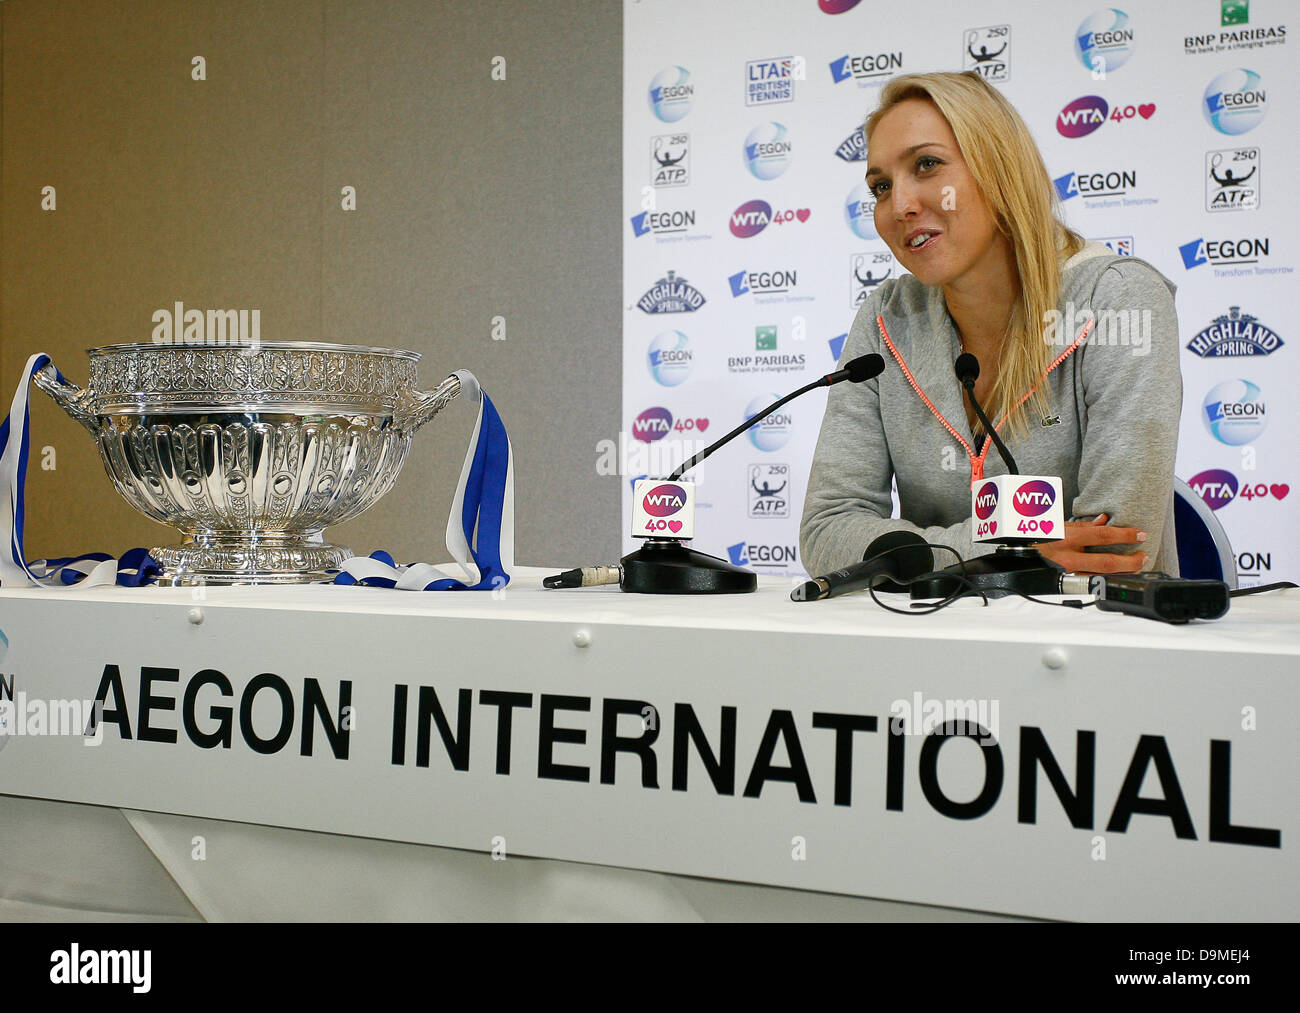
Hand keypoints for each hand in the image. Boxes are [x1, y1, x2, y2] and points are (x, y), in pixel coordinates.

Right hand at [1032, 513, 1147, 574]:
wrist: (1013, 555)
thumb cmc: (1032, 536)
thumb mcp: (1056, 524)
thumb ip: (1083, 525)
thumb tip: (1104, 520)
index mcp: (1067, 537)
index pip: (1103, 535)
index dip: (1125, 535)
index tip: (1140, 535)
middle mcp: (1067, 557)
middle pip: (1106, 562)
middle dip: (1130, 561)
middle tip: (1143, 557)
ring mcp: (1065, 572)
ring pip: (1100, 576)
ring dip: (1121, 572)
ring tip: (1134, 566)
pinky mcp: (1062, 582)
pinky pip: (1087, 581)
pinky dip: (1104, 578)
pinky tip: (1114, 575)